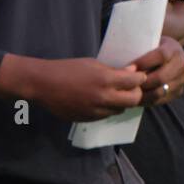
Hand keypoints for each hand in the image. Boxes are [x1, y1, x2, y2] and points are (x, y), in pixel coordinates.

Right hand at [24, 57, 145, 120]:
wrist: (44, 84)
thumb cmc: (67, 69)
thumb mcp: (92, 64)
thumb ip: (114, 70)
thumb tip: (132, 72)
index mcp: (105, 80)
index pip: (135, 81)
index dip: (140, 78)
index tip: (139, 75)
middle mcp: (103, 98)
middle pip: (133, 100)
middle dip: (136, 93)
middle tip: (132, 87)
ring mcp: (96, 111)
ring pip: (120, 110)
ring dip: (122, 102)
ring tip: (115, 93)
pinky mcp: (88, 119)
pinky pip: (105, 115)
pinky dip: (108, 108)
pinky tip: (101, 100)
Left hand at [131, 36, 183, 105]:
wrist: (170, 54)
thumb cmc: (153, 47)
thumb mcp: (150, 42)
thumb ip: (140, 49)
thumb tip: (123, 62)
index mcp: (173, 49)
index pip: (161, 56)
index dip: (144, 62)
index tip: (129, 67)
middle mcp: (181, 65)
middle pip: (161, 78)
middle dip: (141, 82)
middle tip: (126, 84)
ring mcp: (181, 80)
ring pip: (160, 92)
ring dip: (143, 94)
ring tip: (129, 93)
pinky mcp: (178, 92)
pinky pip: (160, 100)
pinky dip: (147, 101)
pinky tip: (135, 98)